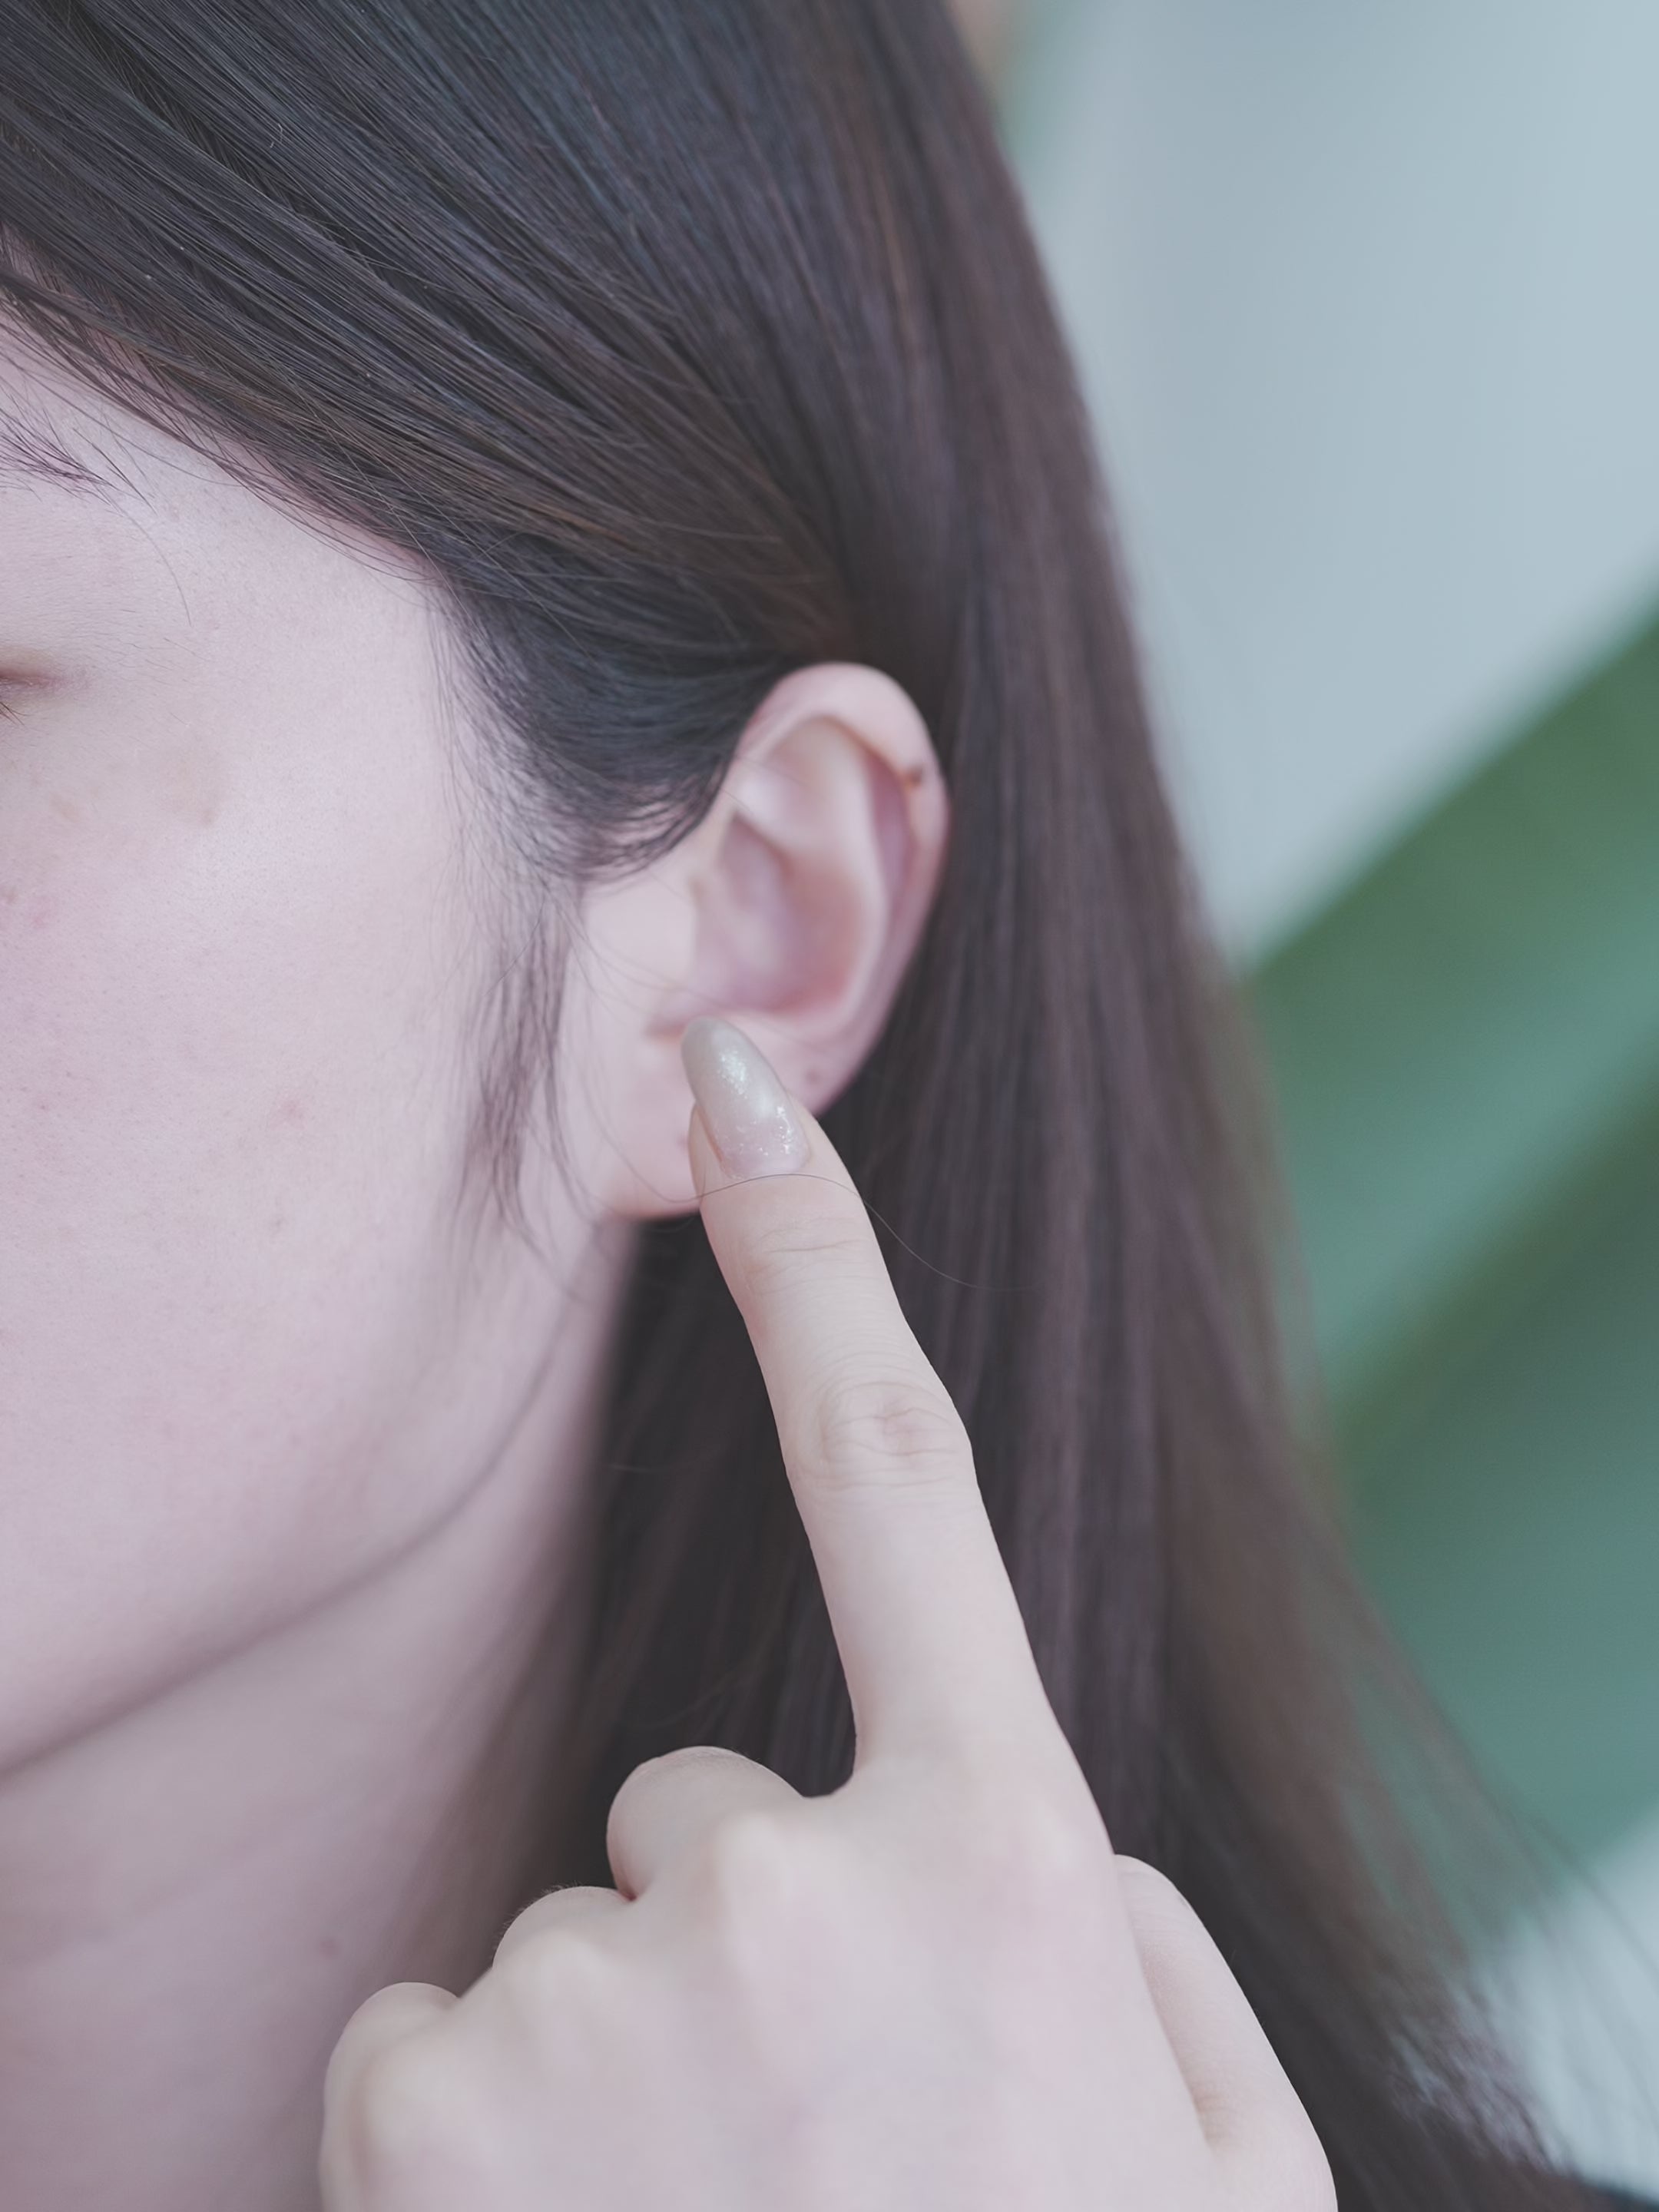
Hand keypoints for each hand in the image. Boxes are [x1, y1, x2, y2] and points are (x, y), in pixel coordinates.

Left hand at [320, 1016, 1334, 2210]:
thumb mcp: (1214, 2181)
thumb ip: (1137, 1979)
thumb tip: (1035, 1847)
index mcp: (1012, 1869)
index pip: (897, 1472)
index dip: (815, 1255)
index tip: (736, 1075)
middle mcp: (796, 1882)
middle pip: (701, 1808)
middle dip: (741, 1945)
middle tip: (816, 2175)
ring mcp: (602, 1988)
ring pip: (576, 1949)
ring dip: (621, 2086)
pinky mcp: (428, 2103)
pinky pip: (443, 2055)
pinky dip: (486, 2167)